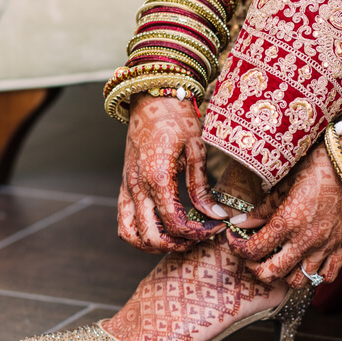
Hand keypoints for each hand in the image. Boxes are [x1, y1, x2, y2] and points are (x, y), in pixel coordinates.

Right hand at [117, 94, 226, 252]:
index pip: (175, 223)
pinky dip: (140, 232)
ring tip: (179, 238)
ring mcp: (126, 186)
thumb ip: (202, 187)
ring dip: (154, 244)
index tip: (216, 228)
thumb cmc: (177, 118)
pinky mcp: (124, 185)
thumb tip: (217, 216)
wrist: (152, 96)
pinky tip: (163, 228)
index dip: (198, 232)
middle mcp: (136, 186)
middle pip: (151, 236)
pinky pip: (124, 220)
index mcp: (157, 177)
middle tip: (198, 237)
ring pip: (130, 234)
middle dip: (177, 244)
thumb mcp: (196, 150)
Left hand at [227, 141, 341, 287]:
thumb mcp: (286, 182)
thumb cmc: (320, 166)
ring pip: (299, 280)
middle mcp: (306, 240)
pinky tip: (307, 262)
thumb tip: (240, 222)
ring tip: (279, 260)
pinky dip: (315, 275)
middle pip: (272, 273)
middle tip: (252, 256)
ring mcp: (325, 246)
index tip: (234, 239)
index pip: (253, 249)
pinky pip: (328, 275)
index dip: (237, 247)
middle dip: (255, 268)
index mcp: (288, 221)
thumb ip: (263, 208)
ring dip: (284, 274)